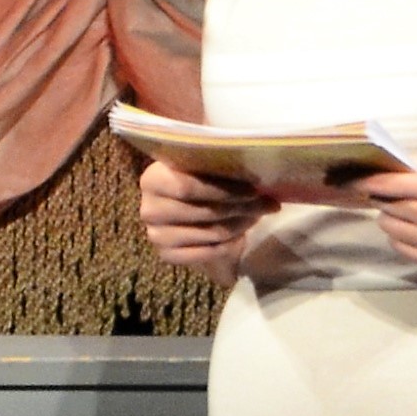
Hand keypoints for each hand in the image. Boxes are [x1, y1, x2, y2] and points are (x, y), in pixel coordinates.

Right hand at [138, 157, 270, 270]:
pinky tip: (241, 234)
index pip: (189, 187)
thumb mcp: (203, 165)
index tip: (254, 189)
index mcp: (153, 179)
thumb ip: (216, 161)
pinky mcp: (167, 255)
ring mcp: (156, 235)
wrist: (186, 208)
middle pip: (204, 212)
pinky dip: (228, 245)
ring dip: (240, 225)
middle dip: (241, 208)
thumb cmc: (199, 179)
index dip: (224, 189)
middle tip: (267, 204)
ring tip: (257, 215)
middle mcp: (149, 210)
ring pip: (210, 233)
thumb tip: (252, 160)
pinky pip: (207, 253)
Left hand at [353, 155, 416, 277]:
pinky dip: (403, 237)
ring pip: (390, 230)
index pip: (387, 186)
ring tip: (410, 211)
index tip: (351, 182)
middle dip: (383, 200)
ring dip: (393, 219)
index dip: (365, 183)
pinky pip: (402, 249)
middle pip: (386, 209)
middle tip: (391, 194)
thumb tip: (382, 170)